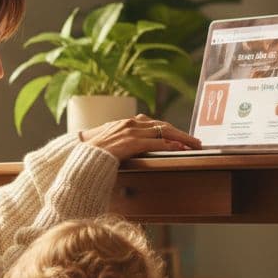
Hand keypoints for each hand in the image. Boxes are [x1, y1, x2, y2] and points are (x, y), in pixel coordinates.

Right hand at [80, 114, 200, 161]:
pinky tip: (179, 149)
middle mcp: (131, 123)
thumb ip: (126, 143)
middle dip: (182, 134)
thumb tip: (137, 149)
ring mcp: (131, 131)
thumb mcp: (112, 143)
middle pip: (164, 126)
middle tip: (197, 142)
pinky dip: (169, 145)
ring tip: (194, 145)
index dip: (172, 131)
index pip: (156, 124)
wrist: (80, 155)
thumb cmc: (94, 152)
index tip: (184, 138)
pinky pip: (155, 142)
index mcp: (128, 122)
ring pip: (163, 132)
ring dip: (181, 139)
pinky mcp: (130, 142)